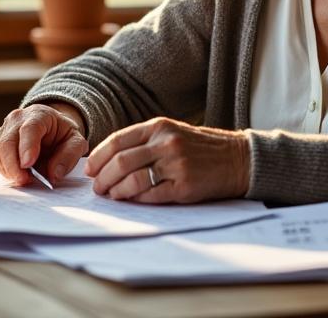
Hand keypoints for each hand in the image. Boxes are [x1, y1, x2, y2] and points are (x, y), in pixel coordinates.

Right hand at [0, 103, 87, 186]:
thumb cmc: (61, 135)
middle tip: (25, 180)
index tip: (28, 164)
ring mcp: (3, 129)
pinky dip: (2, 168)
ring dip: (9, 169)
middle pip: (7, 142)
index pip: (29, 129)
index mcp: (39, 115)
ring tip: (26, 177)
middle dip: (13, 165)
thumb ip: (69, 155)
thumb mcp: (75, 142)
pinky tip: (15, 172)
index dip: (27, 147)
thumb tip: (54, 174)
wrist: (49, 128)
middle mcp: (16, 119)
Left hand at [85, 117, 249, 203]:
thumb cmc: (201, 148)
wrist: (238, 159)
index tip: (90, 169)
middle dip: (102, 177)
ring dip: (116, 191)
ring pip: (132, 179)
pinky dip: (136, 199)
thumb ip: (144, 142)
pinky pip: (151, 195)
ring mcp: (176, 164)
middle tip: (97, 188)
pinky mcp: (185, 185)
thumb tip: (108, 160)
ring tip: (111, 196)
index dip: (98, 157)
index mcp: (159, 126)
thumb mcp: (172, 133)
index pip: (117, 140)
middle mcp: (166, 143)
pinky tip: (130, 200)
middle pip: (120, 161)